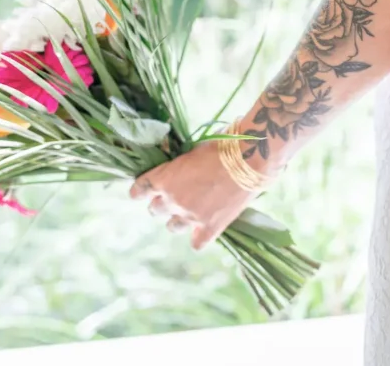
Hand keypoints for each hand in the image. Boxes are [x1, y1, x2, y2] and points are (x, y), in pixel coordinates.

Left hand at [130, 140, 256, 249]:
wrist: (249, 159)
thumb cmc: (222, 145)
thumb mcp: (193, 150)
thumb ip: (180, 166)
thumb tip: (177, 169)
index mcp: (165, 178)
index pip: (140, 189)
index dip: (139, 191)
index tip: (140, 193)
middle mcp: (173, 200)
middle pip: (154, 210)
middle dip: (162, 203)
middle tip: (173, 198)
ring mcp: (191, 217)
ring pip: (172, 226)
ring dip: (177, 219)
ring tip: (188, 213)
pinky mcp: (210, 228)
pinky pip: (196, 243)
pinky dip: (199, 237)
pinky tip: (204, 230)